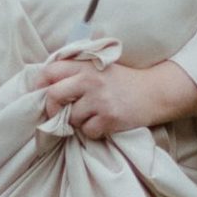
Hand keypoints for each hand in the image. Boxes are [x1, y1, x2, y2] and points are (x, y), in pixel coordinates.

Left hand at [35, 55, 196, 140]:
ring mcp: (100, 100)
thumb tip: (44, 83)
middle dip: (51, 108)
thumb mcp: (100, 66)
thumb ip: (76, 70)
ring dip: (78, 122)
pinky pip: (88, 132)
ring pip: (71, 118)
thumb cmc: (123, 81)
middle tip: (58, 113)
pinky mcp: (110, 118)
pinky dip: (93, 131)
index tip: (41, 93)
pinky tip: (104, 123)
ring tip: (93, 115)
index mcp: (85, 65)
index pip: (50, 71)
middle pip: (53, 96)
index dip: (40, 84)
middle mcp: (90, 80)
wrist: (155, 92)